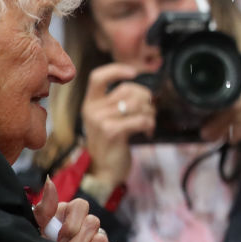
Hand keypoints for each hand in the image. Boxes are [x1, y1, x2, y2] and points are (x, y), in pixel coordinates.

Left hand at [33, 177, 120, 241]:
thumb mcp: (37, 229)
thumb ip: (44, 208)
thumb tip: (48, 181)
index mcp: (72, 211)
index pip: (81, 205)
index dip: (71, 226)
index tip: (58, 240)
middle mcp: (89, 222)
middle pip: (93, 224)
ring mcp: (101, 237)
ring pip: (102, 241)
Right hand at [81, 63, 155, 188]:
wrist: (103, 172)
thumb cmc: (110, 143)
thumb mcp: (107, 120)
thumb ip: (117, 102)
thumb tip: (145, 91)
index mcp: (90, 103)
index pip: (98, 76)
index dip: (117, 70)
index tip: (134, 73)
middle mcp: (92, 110)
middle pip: (128, 90)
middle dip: (146, 99)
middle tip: (149, 112)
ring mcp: (101, 121)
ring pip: (138, 104)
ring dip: (150, 113)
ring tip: (148, 123)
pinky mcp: (112, 132)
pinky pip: (141, 119)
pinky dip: (150, 125)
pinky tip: (148, 133)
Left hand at [199, 75, 240, 159]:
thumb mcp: (239, 111)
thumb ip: (225, 108)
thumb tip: (200, 113)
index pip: (236, 90)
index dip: (220, 103)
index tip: (205, 115)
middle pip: (239, 102)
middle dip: (221, 118)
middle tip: (207, 131)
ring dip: (228, 127)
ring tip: (217, 136)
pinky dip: (240, 134)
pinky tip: (232, 139)